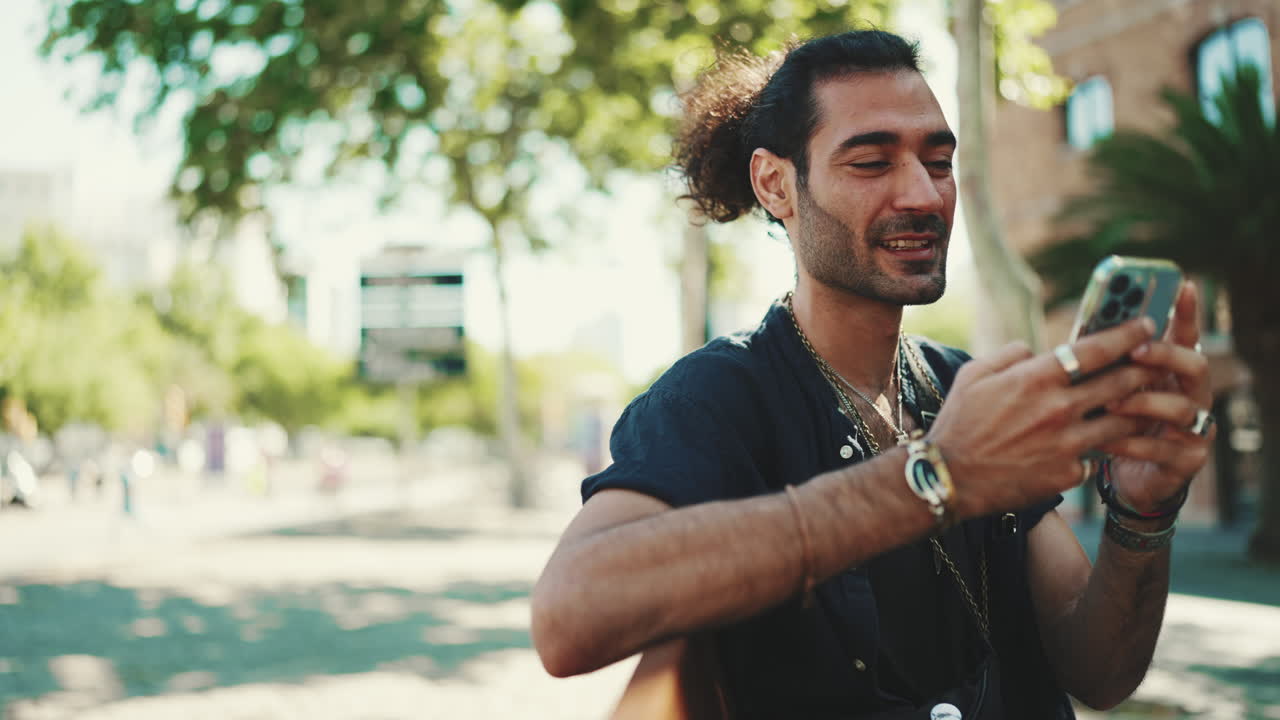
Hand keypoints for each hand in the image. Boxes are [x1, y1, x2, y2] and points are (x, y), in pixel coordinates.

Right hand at [928, 317, 1162, 518]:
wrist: (949, 479)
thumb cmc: (958, 423)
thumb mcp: (973, 375)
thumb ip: (1009, 355)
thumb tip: (1034, 349)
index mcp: (1036, 378)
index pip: (1097, 349)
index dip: (1128, 333)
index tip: (1146, 324)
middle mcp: (1058, 409)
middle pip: (1123, 382)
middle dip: (1146, 369)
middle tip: (1156, 363)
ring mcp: (1067, 444)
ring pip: (1124, 423)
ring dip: (1138, 411)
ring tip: (1145, 405)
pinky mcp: (1068, 474)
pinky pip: (1095, 457)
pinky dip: (1097, 450)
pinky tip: (1095, 446)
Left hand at [1099, 283, 1214, 513]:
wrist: (1127, 478)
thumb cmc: (1113, 422)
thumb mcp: (1106, 388)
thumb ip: (1104, 363)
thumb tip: (1081, 331)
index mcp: (1173, 373)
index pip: (1185, 336)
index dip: (1186, 312)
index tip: (1181, 284)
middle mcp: (1192, 395)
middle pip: (1195, 365)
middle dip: (1166, 355)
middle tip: (1136, 350)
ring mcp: (1194, 428)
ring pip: (1182, 407)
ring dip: (1143, 401)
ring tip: (1108, 402)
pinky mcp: (1186, 460)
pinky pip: (1163, 448)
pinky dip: (1131, 442)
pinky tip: (1105, 441)